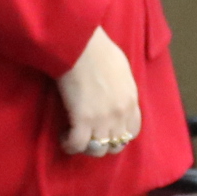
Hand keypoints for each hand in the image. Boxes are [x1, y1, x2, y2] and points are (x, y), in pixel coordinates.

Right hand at [57, 26, 140, 157]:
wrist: (82, 45)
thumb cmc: (99, 50)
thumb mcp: (122, 70)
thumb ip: (122, 88)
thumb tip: (114, 94)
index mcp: (131, 100)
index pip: (132, 132)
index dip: (119, 135)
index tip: (107, 132)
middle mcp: (120, 114)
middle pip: (116, 145)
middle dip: (103, 144)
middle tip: (89, 137)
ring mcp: (102, 119)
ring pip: (98, 150)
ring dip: (86, 147)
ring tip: (74, 138)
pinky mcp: (82, 120)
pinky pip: (77, 145)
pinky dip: (70, 145)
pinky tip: (64, 137)